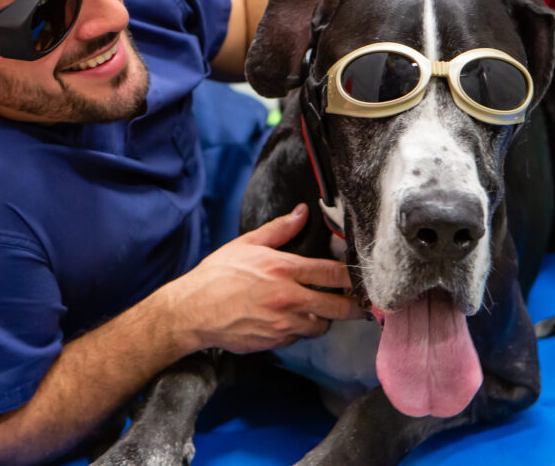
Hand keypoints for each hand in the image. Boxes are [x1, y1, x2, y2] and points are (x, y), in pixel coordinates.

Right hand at [166, 204, 364, 353]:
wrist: (193, 310)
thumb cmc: (217, 275)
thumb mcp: (246, 244)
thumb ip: (279, 229)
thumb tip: (302, 212)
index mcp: (283, 269)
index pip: (333, 273)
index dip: (353, 276)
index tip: (362, 278)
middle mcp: (288, 298)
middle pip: (338, 306)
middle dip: (354, 307)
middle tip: (362, 305)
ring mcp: (283, 323)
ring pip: (321, 325)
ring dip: (323, 319)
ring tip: (318, 310)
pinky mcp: (275, 341)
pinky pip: (299, 337)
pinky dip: (299, 330)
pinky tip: (289, 320)